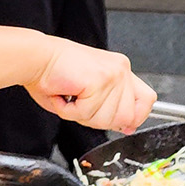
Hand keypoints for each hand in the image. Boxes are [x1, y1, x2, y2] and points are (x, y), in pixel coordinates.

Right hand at [29, 41, 156, 131]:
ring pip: (106, 118)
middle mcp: (121, 70)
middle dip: (99, 120)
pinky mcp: (99, 79)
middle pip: (127, 116)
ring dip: (81, 116)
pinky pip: (87, 113)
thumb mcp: (90, 93)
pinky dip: (69, 111)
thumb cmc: (54, 74)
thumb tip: (128, 127)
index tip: (122, 124)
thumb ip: (112, 108)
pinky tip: (63, 95)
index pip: (148, 99)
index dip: (136, 116)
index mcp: (120, 70)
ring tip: (70, 97)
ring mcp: (113, 74)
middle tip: (80, 105)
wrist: (36, 58)